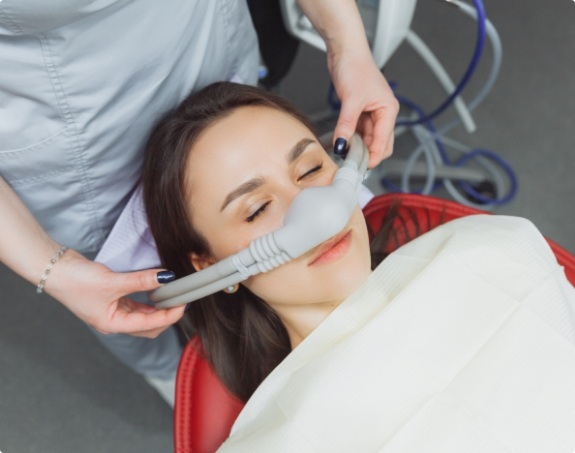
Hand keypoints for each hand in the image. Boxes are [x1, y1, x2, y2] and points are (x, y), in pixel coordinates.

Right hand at [47, 249, 184, 336]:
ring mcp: (114, 311)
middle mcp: (115, 321)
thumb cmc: (76, 281)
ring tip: (173, 294)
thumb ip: (141, 280)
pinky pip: (136, 303)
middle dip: (166, 315)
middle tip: (181, 300)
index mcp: (113, 324)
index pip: (149, 325)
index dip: (169, 315)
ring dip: (159, 307)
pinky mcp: (113, 299)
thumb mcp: (113, 281)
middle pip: (149, 326)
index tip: (183, 303)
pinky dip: (148, 298)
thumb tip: (167, 277)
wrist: (54, 269)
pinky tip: (157, 290)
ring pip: (144, 315)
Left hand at [329, 52, 398, 167]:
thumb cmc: (355, 67)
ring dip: (357, 147)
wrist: (345, 51)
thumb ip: (346, 125)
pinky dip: (350, 138)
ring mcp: (371, 113)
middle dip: (366, 154)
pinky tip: (341, 143)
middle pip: (379, 143)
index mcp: (388, 110)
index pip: (384, 142)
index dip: (373, 157)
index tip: (361, 169)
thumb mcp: (351, 100)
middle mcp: (383, 113)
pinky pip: (357, 131)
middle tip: (351, 165)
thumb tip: (342, 145)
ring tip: (343, 155)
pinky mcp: (360, 111)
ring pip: (367, 139)